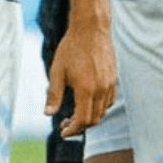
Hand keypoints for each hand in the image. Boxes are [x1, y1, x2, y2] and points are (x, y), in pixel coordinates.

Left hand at [47, 16, 115, 137]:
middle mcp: (101, 90)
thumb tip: (47, 114)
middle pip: (94, 119)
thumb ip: (53, 94)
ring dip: (89, 118)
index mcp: (86, 89)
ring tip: (73, 115)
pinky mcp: (114, 80)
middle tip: (64, 124)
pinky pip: (109, 101)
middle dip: (79, 126)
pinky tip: (86, 104)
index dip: (72, 130)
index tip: (62, 132)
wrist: (91, 30)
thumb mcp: (57, 71)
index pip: (83, 120)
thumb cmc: (71, 49)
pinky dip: (99, 108)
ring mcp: (110, 85)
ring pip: (102, 112)